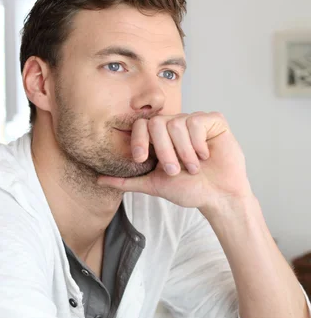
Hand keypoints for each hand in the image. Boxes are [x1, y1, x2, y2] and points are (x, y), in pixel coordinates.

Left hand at [97, 111, 252, 211]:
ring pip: (178, 123)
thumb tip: (98, 179)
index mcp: (160, 138)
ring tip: (193, 168)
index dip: (138, 139)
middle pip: (157, 123)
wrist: (219, 196)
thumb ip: (126, 181)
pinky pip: (197, 121)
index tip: (140, 159)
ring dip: (184, 151)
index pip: (141, 125)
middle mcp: (175, 126)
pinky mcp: (213, 120)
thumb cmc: (189, 190)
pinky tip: (205, 155)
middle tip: (174, 170)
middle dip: (164, 150)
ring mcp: (194, 121)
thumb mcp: (154, 185)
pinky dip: (199, 143)